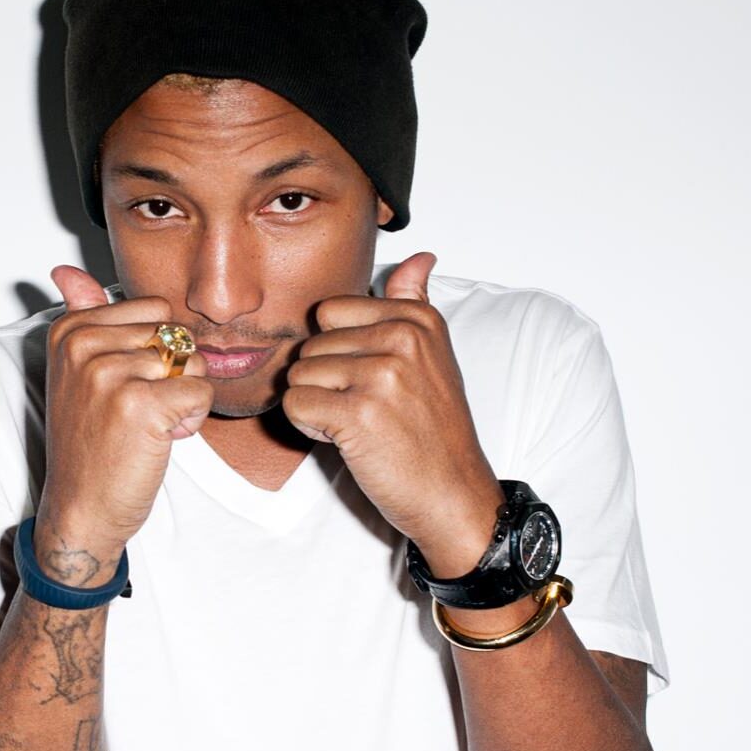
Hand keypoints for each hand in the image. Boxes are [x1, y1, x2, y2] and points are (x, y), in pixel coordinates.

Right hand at [34, 266, 212, 585]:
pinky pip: (200, 391)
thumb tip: (65, 271)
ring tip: (146, 426)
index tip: (125, 384)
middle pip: (175, 333)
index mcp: (70, 330)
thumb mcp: (76, 371)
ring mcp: (109, 373)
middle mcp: (83, 345)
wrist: (81, 508)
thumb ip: (80, 314)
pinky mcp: (139, 404)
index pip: (154, 309)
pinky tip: (160, 439)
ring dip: (183, 399)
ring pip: (192, 362)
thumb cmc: (88, 442)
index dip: (155, 350)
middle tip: (137, 410)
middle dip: (173, 373)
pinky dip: (192, 419)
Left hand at [281, 252, 502, 573]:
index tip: (370, 379)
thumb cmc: (434, 430)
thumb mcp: (433, 357)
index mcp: (417, 319)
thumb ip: (414, 303)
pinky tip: (349, 440)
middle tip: (368, 411)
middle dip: (325, 383)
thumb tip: (419, 257)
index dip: (337, 351)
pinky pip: (296, 405)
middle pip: (310, 346)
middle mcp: (402, 338)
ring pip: (299, 376)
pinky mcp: (360, 413)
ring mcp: (383, 374)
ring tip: (361, 425)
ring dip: (318, 408)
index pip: (329, 312)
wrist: (453, 494)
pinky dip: (310, 429)